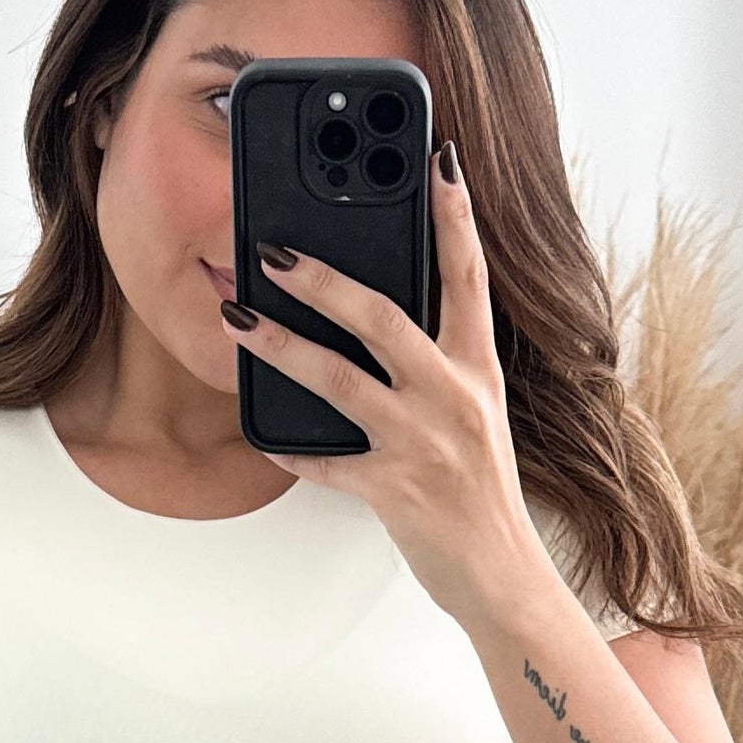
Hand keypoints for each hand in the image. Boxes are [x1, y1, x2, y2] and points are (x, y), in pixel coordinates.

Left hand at [218, 142, 548, 628]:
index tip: (438, 163)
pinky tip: (264, 435)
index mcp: (478, 371)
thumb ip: (439, 367)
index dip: (456, 218)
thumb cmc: (482, 495)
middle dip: (322, 279)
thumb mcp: (476, 416)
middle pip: (384, 317)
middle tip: (271, 251)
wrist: (504, 578)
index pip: (470, 278)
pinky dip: (293, 449)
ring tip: (238, 319)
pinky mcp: (396, 490)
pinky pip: (328, 462)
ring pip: (342, 380)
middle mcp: (455, 398)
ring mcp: (425, 443)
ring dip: (282, 347)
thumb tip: (380, 322)